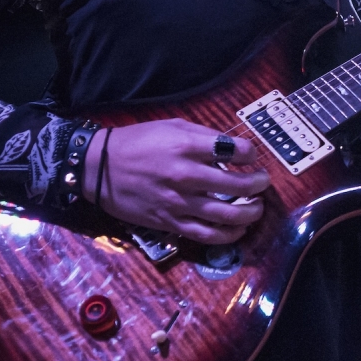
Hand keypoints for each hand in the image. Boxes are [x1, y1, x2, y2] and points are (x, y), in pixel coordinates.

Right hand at [84, 119, 270, 244]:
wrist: (98, 168)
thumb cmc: (136, 143)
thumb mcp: (171, 126)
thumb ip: (204, 136)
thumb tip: (233, 146)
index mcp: (186, 147)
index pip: (237, 150)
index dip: (252, 153)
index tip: (252, 156)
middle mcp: (185, 176)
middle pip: (238, 185)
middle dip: (259, 184)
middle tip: (263, 182)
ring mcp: (178, 203)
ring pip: (227, 215)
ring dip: (250, 213)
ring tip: (256, 207)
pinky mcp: (169, 223)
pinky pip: (207, 235)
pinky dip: (229, 235)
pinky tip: (238, 229)